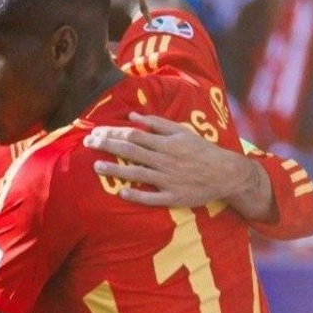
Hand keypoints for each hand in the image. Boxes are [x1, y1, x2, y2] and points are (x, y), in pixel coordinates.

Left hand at [84, 113, 258, 208]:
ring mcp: (168, 180)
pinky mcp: (173, 197)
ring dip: (116, 170)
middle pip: (131, 152)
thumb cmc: (201, 150)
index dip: (112, 133)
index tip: (95, 132)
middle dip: (107, 146)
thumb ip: (157, 123)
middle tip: (87, 144)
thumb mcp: (182, 132)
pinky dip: (138, 195)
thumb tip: (134, 115)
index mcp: (166, 143)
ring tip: (96, 166)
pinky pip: (153, 197)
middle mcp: (165, 160)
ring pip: (138, 174)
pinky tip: (122, 193)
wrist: (225, 174)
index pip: (134, 135)